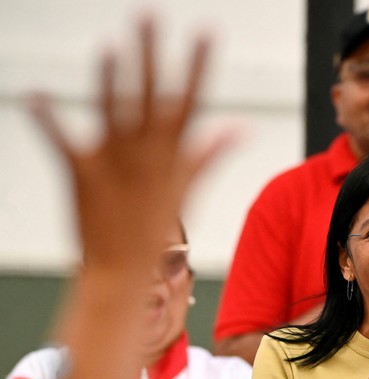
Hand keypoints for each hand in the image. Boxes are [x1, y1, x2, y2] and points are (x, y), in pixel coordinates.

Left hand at [27, 16, 234, 275]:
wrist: (120, 270)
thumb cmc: (153, 230)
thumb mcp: (186, 187)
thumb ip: (210, 152)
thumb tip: (240, 128)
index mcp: (172, 156)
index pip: (189, 101)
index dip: (197, 65)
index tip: (206, 33)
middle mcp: (146, 155)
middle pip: (149, 95)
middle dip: (150, 53)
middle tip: (148, 16)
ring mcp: (115, 164)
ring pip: (113, 112)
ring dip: (109, 79)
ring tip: (109, 46)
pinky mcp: (81, 174)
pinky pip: (63, 141)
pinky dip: (48, 119)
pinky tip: (36, 95)